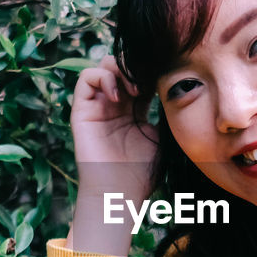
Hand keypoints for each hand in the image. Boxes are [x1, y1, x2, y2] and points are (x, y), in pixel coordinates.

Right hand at [69, 55, 158, 204]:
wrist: (119, 192)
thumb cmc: (141, 172)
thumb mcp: (161, 136)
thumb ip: (163, 110)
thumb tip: (174, 86)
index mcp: (135, 108)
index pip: (141, 74)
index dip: (152, 70)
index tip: (165, 77)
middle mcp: (115, 103)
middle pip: (122, 64)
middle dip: (137, 67)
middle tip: (150, 83)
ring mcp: (97, 105)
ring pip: (104, 65)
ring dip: (121, 70)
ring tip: (136, 91)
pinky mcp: (81, 110)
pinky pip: (86, 77)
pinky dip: (103, 78)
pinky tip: (118, 97)